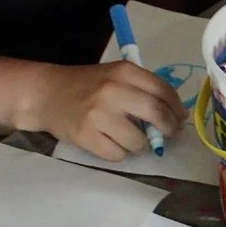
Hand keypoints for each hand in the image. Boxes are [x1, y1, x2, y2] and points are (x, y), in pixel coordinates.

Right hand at [27, 61, 184, 160]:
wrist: (46, 94)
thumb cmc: (86, 85)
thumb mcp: (115, 76)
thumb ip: (144, 89)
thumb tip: (179, 114)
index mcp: (124, 71)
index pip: (164, 91)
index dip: (177, 108)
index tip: (179, 118)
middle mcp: (113, 90)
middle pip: (157, 114)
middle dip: (168, 129)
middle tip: (167, 135)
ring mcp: (99, 115)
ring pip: (139, 141)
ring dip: (141, 144)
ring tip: (130, 138)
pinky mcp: (86, 136)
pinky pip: (118, 155)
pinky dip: (119, 153)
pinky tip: (110, 142)